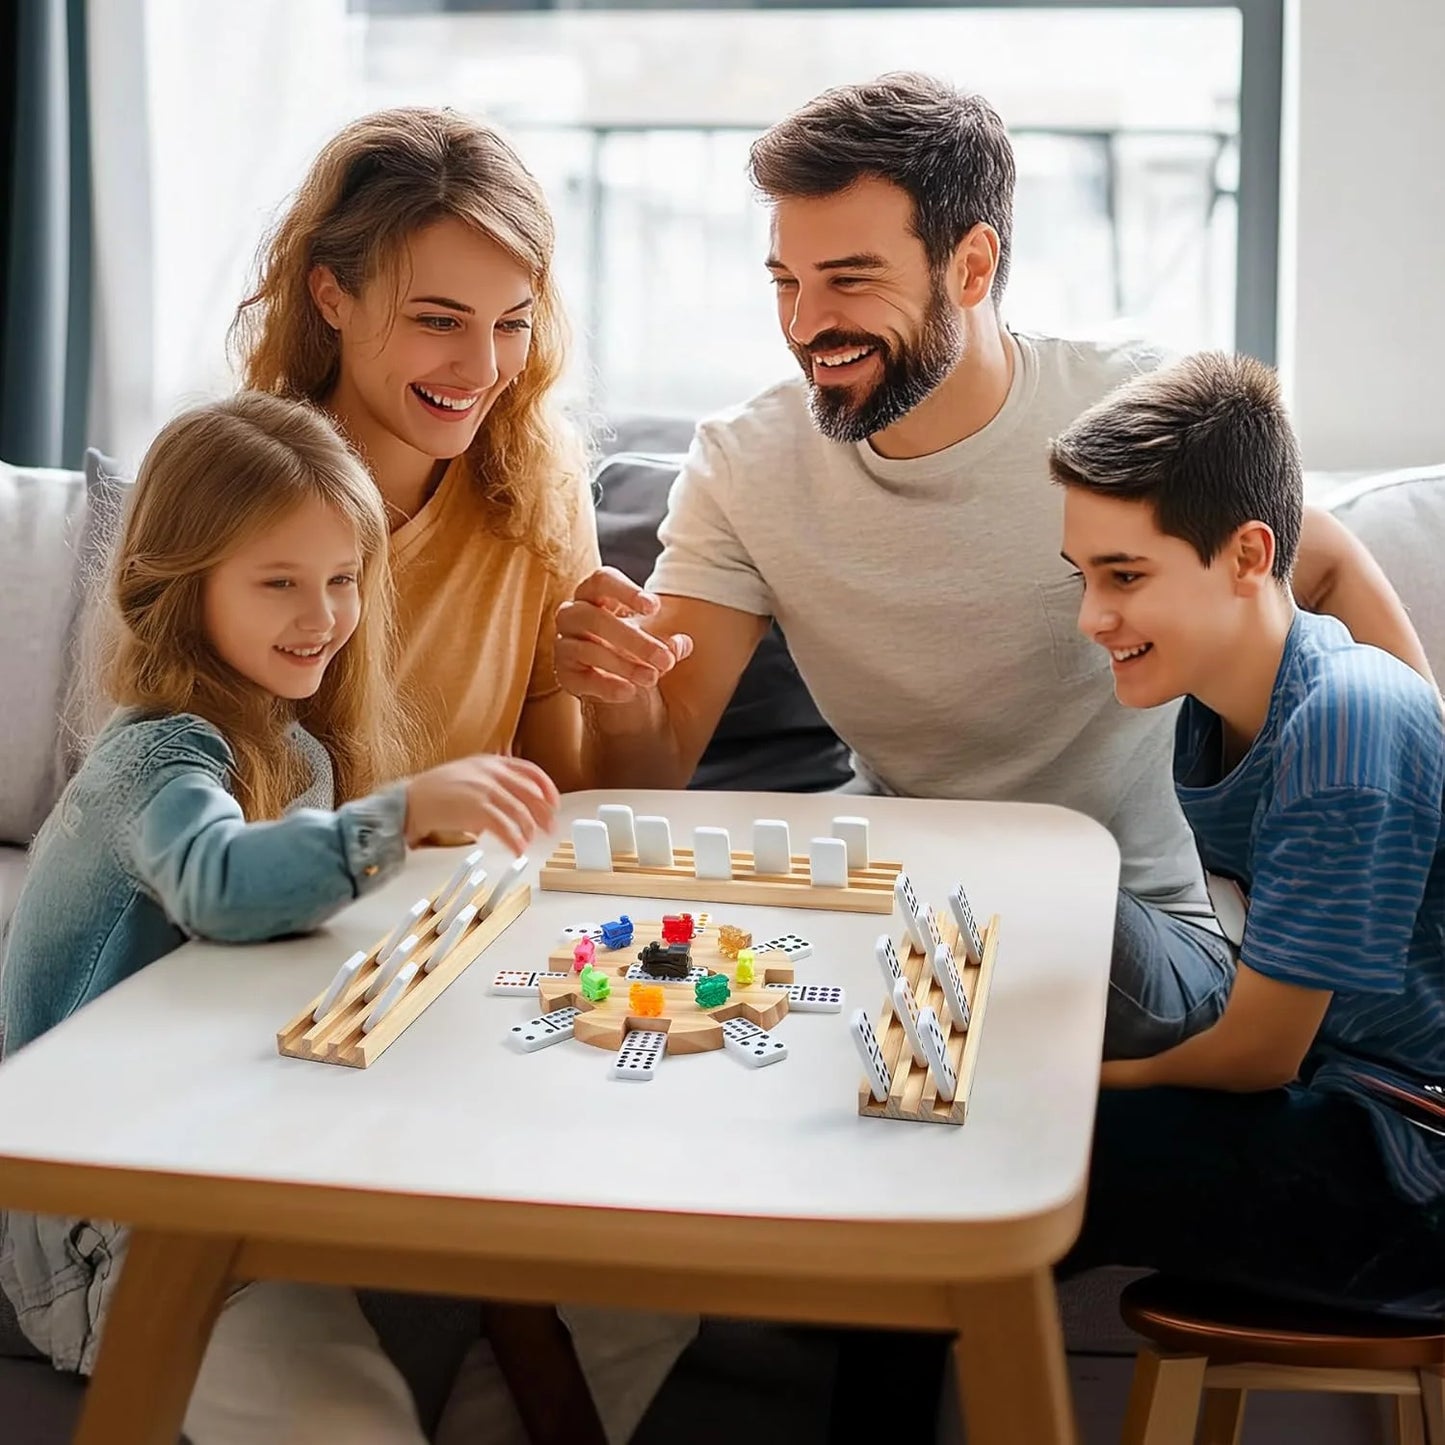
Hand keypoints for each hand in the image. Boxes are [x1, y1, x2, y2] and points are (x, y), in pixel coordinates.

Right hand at [404, 755, 558, 852]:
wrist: (411, 800)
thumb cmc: (438, 790)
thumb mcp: (470, 773)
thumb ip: (494, 781)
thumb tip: (518, 802)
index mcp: (492, 762)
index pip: (531, 771)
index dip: (547, 788)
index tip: (554, 803)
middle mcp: (491, 773)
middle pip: (530, 793)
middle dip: (544, 813)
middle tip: (549, 828)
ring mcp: (485, 789)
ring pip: (520, 812)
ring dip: (528, 830)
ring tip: (528, 842)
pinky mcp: (476, 808)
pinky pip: (505, 827)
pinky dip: (515, 840)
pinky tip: (517, 849)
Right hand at [555, 567, 692, 704]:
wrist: (616, 684)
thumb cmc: (633, 649)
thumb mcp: (655, 643)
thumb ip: (669, 644)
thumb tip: (680, 644)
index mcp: (595, 596)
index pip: (602, 581)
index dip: (625, 591)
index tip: (654, 608)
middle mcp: (573, 615)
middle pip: (594, 618)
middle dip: (633, 639)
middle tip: (665, 659)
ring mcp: (565, 644)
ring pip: (587, 649)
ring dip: (624, 665)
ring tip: (652, 677)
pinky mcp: (564, 673)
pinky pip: (580, 678)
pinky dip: (606, 686)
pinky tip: (629, 692)